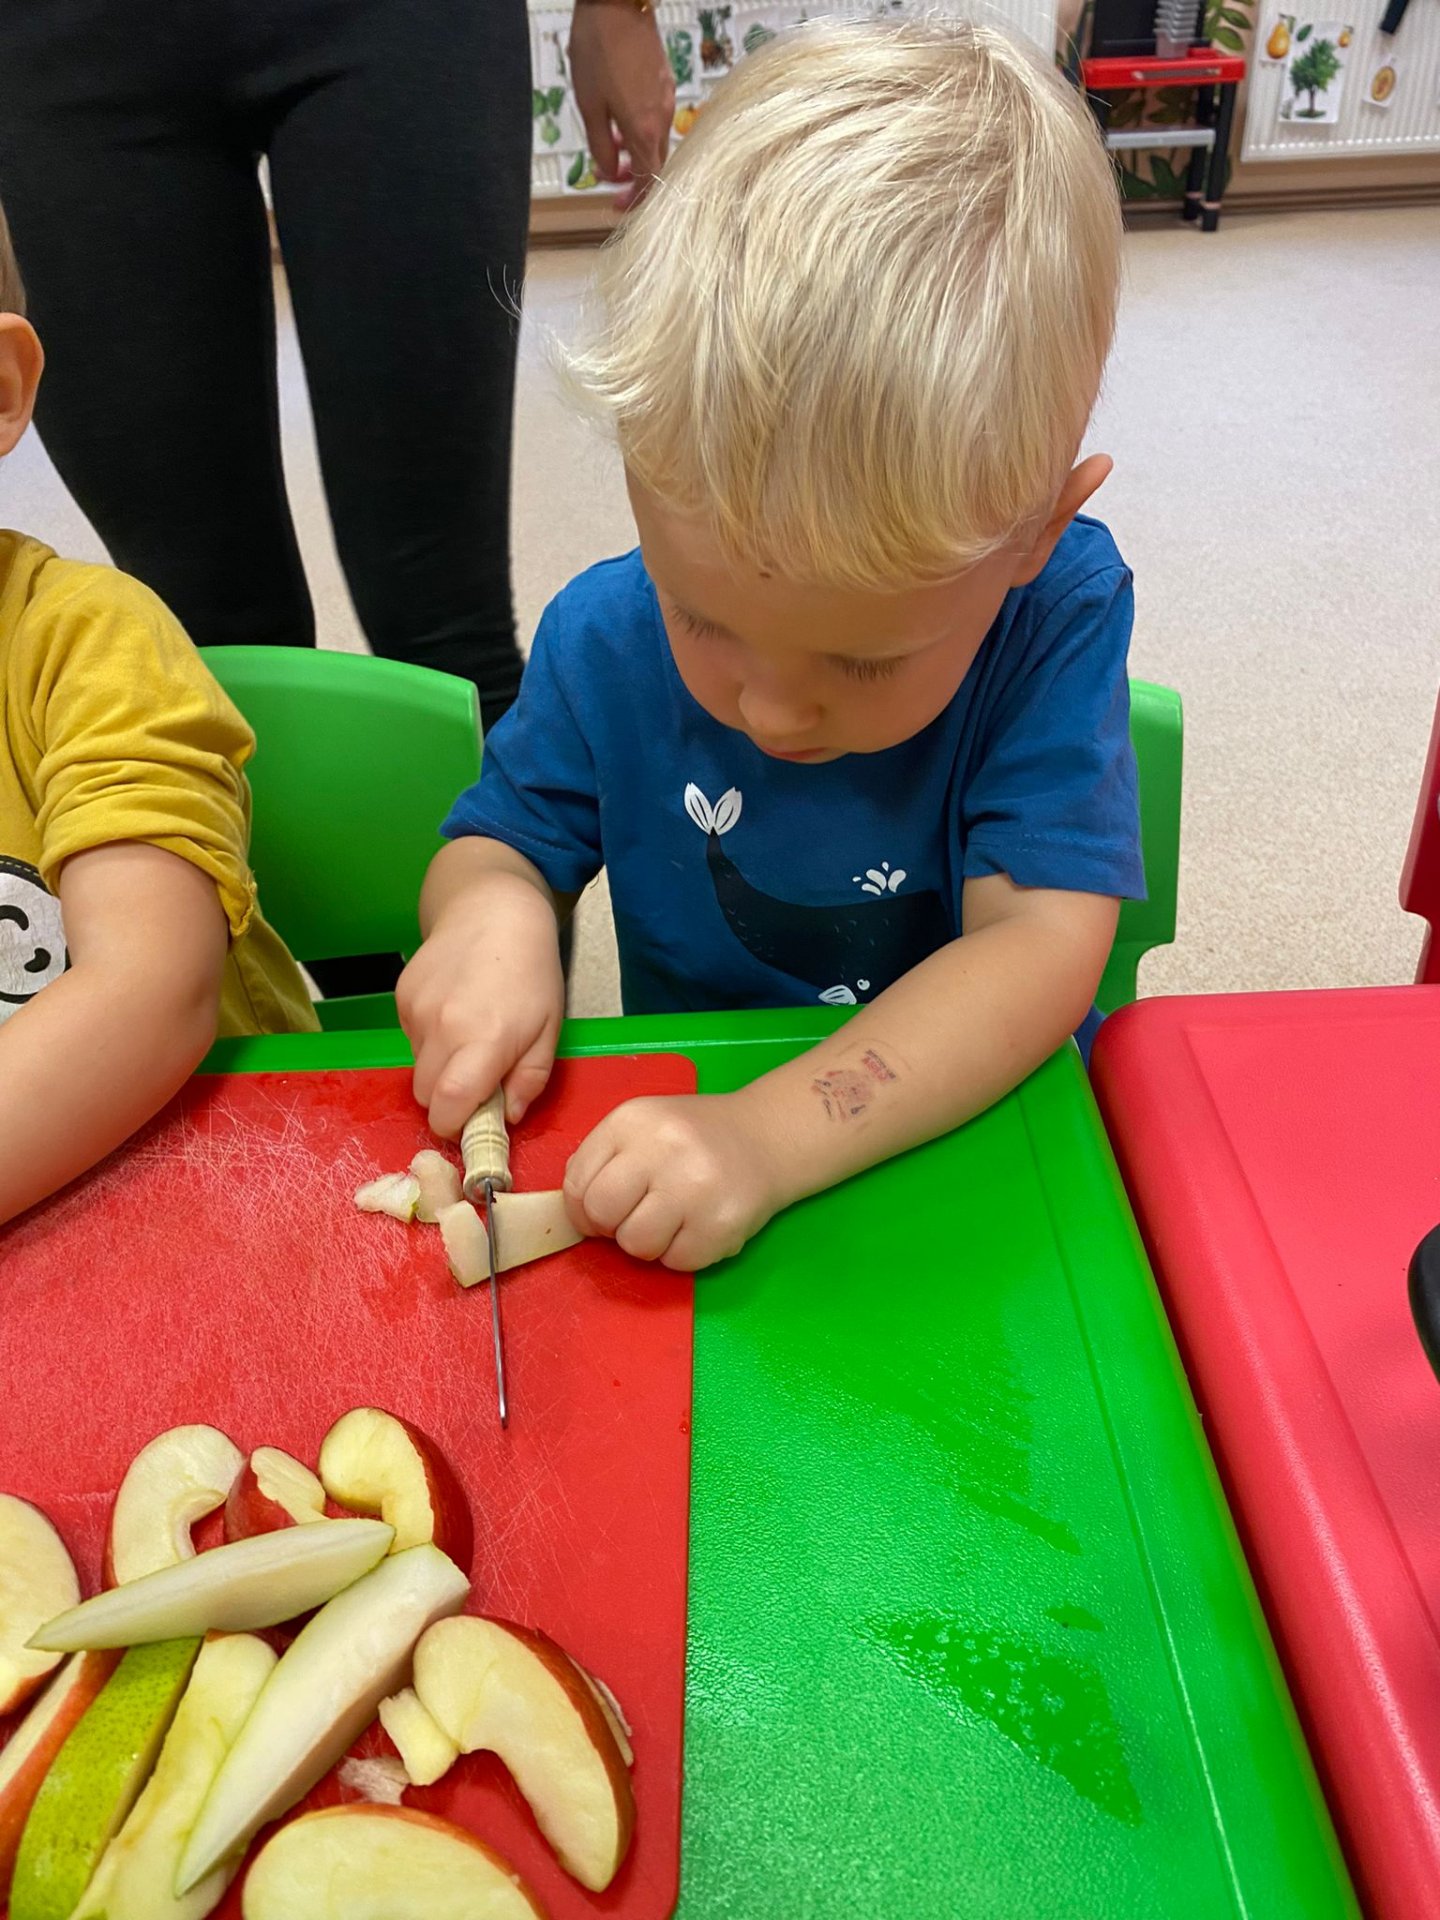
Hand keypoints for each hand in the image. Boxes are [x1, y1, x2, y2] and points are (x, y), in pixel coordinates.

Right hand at [398, 872, 564, 1135]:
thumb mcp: (549, 1030)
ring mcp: (416, 1011)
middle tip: (477, 1078)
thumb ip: (530, 1081)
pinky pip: (410, 1039)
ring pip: (416, 1067)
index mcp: (484, 1041)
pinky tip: (454, 1010)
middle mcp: (442, 1028)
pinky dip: (429, 1038)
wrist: (493, 910)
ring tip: (469, 1033)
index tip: (472, 1121)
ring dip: (439, 1066)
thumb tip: (508, 1118)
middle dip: (447, 1099)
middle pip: (424, 1095)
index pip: (447, 1108)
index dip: (455, 1127)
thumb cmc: (532, 972)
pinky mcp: (401, 997)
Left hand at [563, 1091, 789, 1270]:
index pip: (577, 1182)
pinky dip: (682, 1252)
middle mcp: (663, 1149)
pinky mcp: (722, 1224)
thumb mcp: (642, 1128)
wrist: (767, 1137)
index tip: (603, 1209)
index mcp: (632, 1120)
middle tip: (635, 1216)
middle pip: (601, 1212)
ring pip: (636, 1244)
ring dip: (647, 1242)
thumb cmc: (693, 1137)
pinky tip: (698, 1225)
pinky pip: (676, 1262)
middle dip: (611, 1226)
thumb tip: (576, 1213)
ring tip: (670, 1220)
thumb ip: (603, 1160)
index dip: (582, 1207)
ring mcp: (695, 1187)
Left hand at [569, 3, 674, 209]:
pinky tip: (620, 119)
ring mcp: (667, 100)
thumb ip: (599, 146)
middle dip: (631, 177)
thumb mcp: (589, 106)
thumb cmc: (597, 50)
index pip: (647, 182)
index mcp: (645, 130)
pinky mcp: (665, 84)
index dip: (633, 200)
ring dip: (634, 152)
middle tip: (609, 177)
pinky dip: (640, 131)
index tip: (615, 204)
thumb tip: (606, 173)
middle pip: (654, 164)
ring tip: (610, 144)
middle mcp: (663, 119)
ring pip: (655, 141)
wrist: (617, 2)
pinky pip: (656, 120)